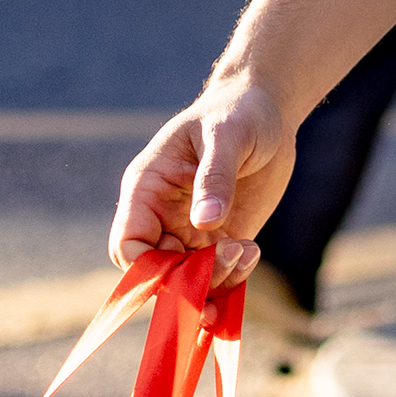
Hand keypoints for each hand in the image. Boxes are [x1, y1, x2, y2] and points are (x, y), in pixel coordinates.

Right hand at [110, 73, 290, 290]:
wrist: (267, 113)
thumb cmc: (238, 112)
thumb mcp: (226, 135)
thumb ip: (214, 177)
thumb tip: (205, 222)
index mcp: (147, 190)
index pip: (128, 246)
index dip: (147, 269)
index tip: (183, 267)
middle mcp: (163, 218)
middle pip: (159, 274)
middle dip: (190, 280)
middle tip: (231, 255)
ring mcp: (192, 233)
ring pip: (189, 284)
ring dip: (216, 282)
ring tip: (247, 249)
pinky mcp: (222, 240)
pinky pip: (219, 277)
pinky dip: (234, 279)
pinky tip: (253, 252)